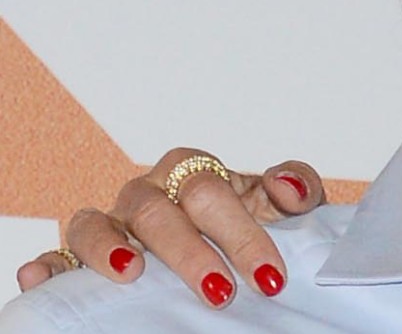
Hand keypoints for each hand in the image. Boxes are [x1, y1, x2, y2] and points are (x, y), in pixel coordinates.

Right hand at [17, 148, 325, 307]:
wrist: (228, 249)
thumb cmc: (250, 222)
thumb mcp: (282, 208)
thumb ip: (296, 188)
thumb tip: (288, 186)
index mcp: (195, 172)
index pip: (211, 192)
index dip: (241, 233)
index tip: (269, 276)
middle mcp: (149, 193)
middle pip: (157, 212)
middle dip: (190, 254)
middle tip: (221, 293)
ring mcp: (113, 224)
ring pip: (96, 225)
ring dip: (107, 248)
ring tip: (129, 273)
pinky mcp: (84, 257)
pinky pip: (57, 256)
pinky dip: (48, 265)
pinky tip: (41, 279)